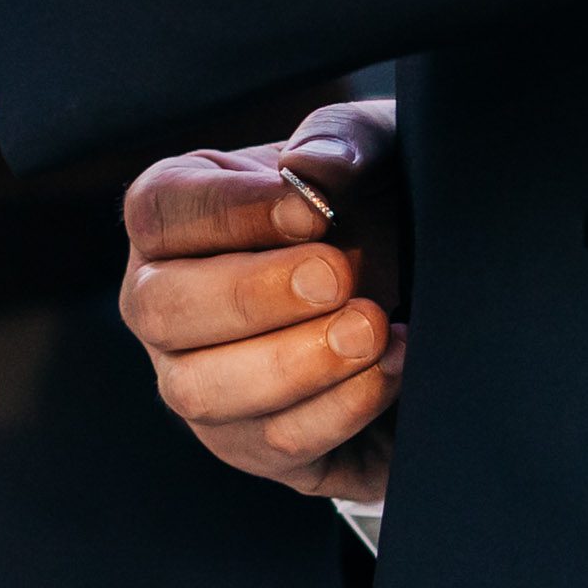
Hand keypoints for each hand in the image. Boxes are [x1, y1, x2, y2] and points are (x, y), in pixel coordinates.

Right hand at [117, 101, 404, 502]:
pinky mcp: (250, 445)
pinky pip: (275, 442)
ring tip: (374, 330)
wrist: (428, 289)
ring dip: (295, 363)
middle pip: (159, 308)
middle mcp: (162, 302)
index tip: (312, 210)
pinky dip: (340, 409)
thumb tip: (313, 170)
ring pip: (202, 390)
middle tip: (337, 275)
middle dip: (252, 295)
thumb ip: (340, 143)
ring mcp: (195, 381)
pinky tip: (393, 368)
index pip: (159, 212)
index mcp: (175, 218)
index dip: (229, 212)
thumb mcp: (370, 152)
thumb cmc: (373, 205)